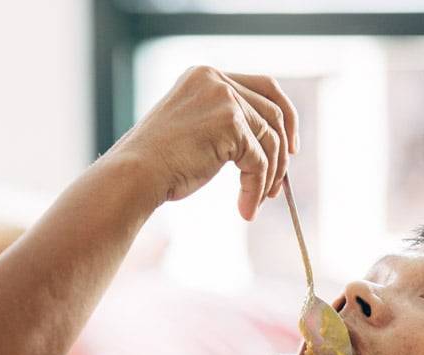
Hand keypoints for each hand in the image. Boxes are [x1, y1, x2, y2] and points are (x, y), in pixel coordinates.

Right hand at [108, 65, 299, 220]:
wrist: (133, 175)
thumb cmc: (155, 164)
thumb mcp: (192, 130)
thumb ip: (223, 125)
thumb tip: (264, 145)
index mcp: (205, 76)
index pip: (263, 85)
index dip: (283, 115)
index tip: (290, 145)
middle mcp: (216, 80)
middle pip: (273, 109)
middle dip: (283, 149)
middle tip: (280, 182)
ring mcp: (224, 98)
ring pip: (270, 139)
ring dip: (269, 176)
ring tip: (257, 202)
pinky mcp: (230, 124)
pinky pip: (259, 162)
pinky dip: (256, 189)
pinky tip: (245, 209)